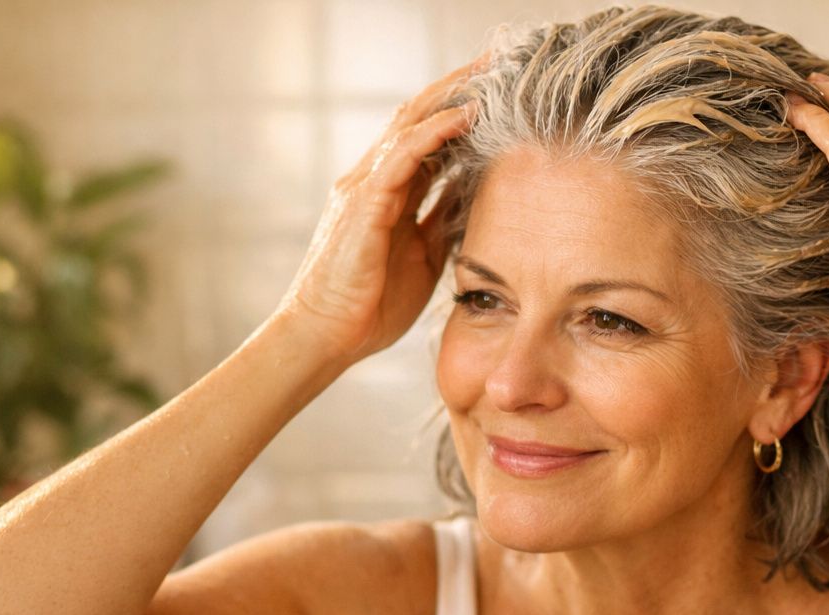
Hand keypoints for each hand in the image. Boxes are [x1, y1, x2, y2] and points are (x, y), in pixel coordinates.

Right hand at [275, 60, 480, 364]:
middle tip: (500, 64)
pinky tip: (468, 116)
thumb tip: (473, 199)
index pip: (426, 136)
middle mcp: (373, 179)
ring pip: (411, 123)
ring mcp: (365, 187)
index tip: (500, 94)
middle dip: (459, 87)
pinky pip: (404, 155)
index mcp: (387, 192)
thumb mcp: (423, 257)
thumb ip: (441, 222)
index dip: (460, 111)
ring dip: (453, 96)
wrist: (328, 337)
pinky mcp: (364, 203)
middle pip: (419, 116)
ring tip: (492, 74)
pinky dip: (436, 131)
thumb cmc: (370, 305)